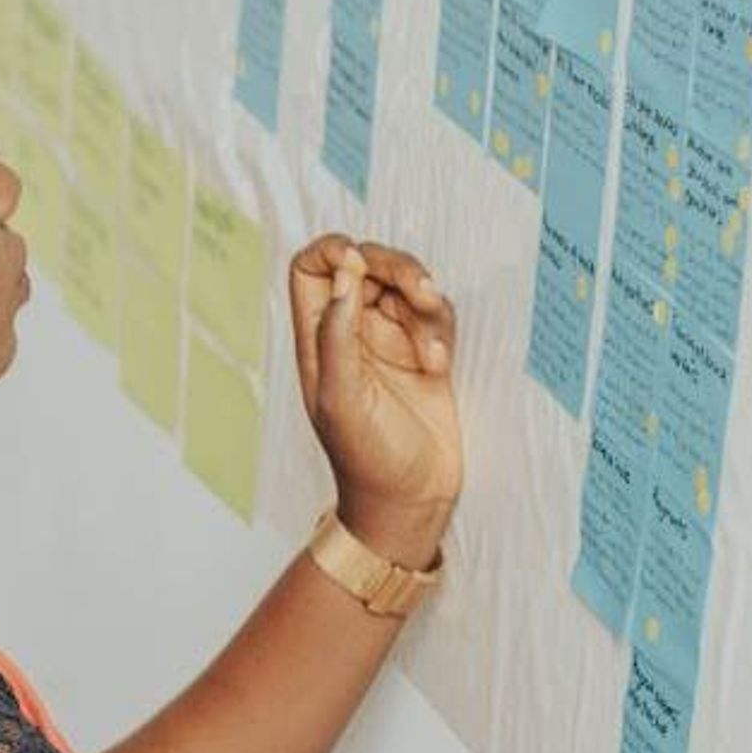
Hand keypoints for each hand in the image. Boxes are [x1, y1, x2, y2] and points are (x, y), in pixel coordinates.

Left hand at [290, 235, 462, 568]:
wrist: (409, 500)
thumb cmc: (365, 458)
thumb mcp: (341, 399)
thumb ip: (336, 334)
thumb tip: (343, 272)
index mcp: (317, 339)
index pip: (310, 269)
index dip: (331, 252)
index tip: (358, 264)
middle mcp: (351, 332)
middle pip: (366, 264)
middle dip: (396, 267)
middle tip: (423, 293)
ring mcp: (390, 340)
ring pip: (406, 284)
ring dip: (426, 299)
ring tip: (434, 345)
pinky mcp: (427, 352)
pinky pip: (437, 315)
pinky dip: (442, 329)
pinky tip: (438, 364)